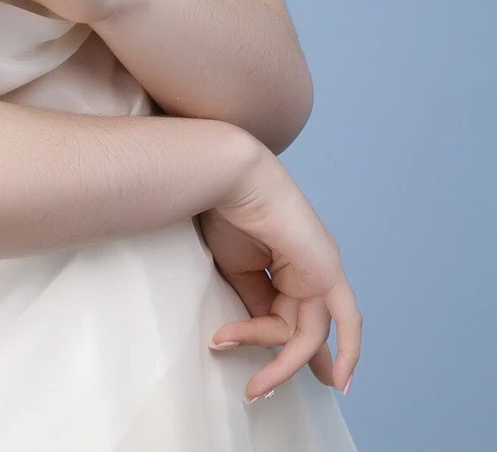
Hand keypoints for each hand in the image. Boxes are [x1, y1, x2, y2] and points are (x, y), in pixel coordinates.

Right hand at [202, 147, 361, 403]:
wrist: (229, 180)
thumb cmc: (225, 213)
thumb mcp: (236, 271)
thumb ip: (255, 304)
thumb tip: (266, 338)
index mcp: (286, 264)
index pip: (288, 317)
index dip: (281, 349)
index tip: (263, 379)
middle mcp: (309, 268)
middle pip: (299, 328)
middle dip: (289, 364)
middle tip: (260, 392)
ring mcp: (322, 269)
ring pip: (308, 332)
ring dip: (281, 362)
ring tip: (254, 385)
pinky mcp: (328, 271)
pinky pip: (346, 319)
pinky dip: (347, 350)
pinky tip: (339, 379)